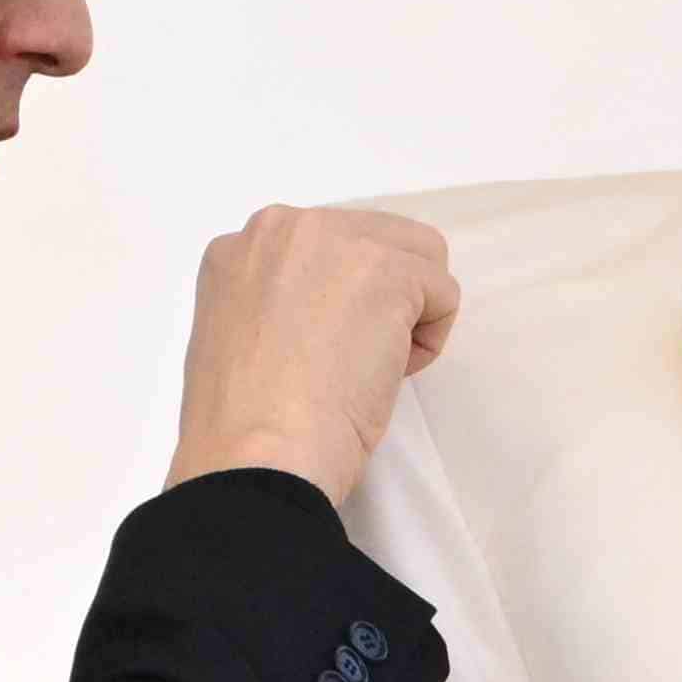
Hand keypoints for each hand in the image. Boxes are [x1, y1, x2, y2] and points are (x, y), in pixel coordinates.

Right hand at [169, 205, 460, 503]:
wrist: (258, 452)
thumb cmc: (245, 423)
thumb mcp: (241, 339)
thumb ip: (277, 303)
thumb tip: (330, 310)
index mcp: (238, 250)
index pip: (323, 248)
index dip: (336, 302)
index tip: (320, 352)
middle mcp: (282, 229)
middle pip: (374, 239)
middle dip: (380, 298)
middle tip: (351, 362)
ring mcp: (335, 240)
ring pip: (417, 256)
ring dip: (410, 312)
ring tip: (374, 366)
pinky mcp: (386, 270)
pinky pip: (443, 290)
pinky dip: (431, 339)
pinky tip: (390, 374)